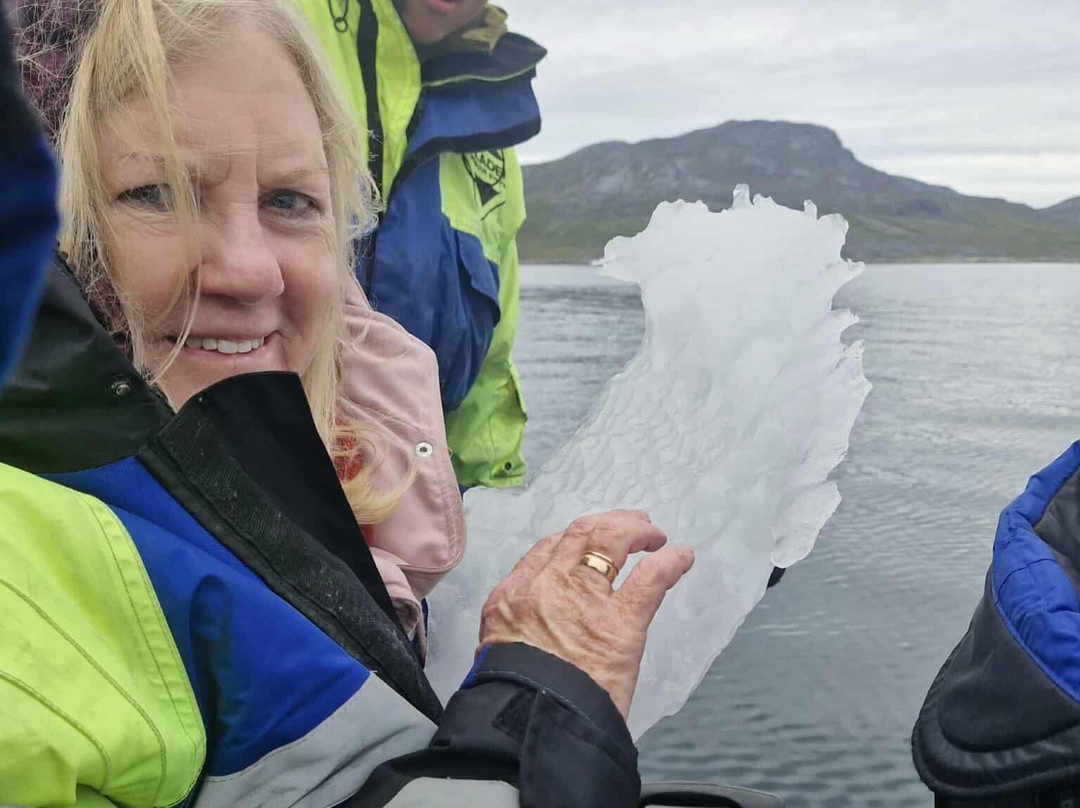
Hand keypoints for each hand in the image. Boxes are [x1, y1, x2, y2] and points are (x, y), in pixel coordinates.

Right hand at [479, 510, 694, 718]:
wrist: (530, 725)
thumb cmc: (514, 698)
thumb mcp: (498, 649)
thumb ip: (516, 627)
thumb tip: (531, 628)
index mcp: (514, 594)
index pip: (547, 548)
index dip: (574, 539)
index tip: (590, 541)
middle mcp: (547, 585)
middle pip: (581, 532)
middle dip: (609, 523)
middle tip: (632, 526)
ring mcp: (586, 599)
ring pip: (611, 539)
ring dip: (636, 530)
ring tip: (654, 535)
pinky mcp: (621, 622)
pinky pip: (650, 577)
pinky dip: (670, 562)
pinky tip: (682, 557)